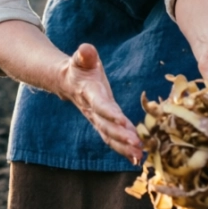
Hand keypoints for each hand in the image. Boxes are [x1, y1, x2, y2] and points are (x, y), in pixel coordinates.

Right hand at [60, 44, 142, 165]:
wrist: (68, 82)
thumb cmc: (79, 68)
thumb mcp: (81, 59)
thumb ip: (84, 55)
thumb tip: (85, 49)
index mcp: (89, 93)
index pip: (100, 104)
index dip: (109, 113)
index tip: (122, 120)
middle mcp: (93, 110)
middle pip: (106, 126)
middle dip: (121, 136)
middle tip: (137, 144)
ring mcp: (98, 120)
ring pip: (110, 137)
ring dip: (124, 148)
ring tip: (139, 156)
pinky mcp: (104, 125)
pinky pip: (113, 140)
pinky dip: (124, 151)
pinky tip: (137, 159)